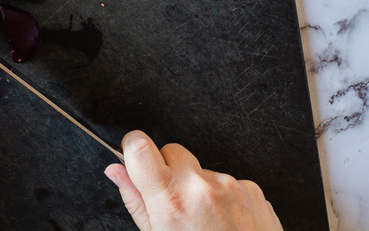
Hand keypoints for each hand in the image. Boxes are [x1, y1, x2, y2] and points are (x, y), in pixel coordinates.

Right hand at [105, 130, 281, 230]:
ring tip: (204, 221)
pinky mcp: (252, 190)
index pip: (139, 146)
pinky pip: (228, 182)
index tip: (133, 155)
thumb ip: (135, 200)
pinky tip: (224, 222)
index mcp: (170, 200)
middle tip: (174, 202)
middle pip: (173, 151)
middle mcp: (200, 188)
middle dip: (169, 170)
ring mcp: (229, 186)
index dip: (132, 147)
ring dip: (198, 187)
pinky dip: (223, 198)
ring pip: (201, 170)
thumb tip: (116, 171)